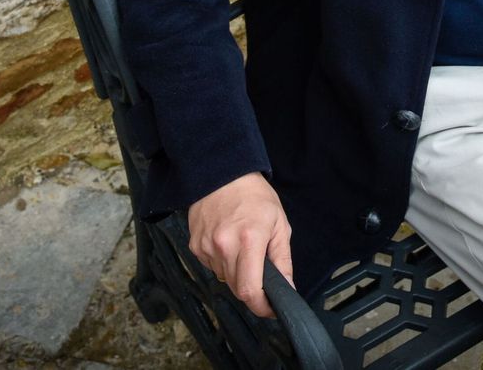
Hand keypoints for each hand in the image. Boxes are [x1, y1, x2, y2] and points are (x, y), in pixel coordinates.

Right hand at [186, 172, 293, 317]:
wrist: (222, 173)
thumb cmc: (255, 196)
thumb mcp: (279, 224)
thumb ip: (283, 260)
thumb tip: (287, 289)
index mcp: (250, 239)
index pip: (250, 289)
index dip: (261, 306)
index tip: (270, 309)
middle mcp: (224, 246)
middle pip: (237, 288)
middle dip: (252, 289)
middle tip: (261, 272)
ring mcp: (207, 247)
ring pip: (224, 279)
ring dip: (237, 274)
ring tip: (243, 248)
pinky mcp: (195, 246)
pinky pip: (212, 267)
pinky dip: (223, 263)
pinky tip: (228, 242)